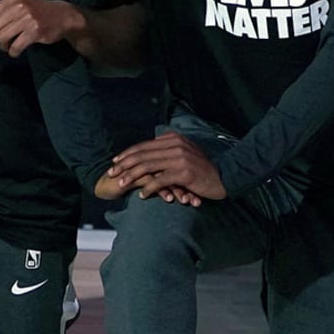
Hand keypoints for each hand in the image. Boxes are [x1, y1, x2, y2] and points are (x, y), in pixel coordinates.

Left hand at [0, 0, 79, 57]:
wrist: (64, 16)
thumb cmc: (37, 13)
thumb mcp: (15, 10)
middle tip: (3, 42)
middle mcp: (20, 5)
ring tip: (10, 45)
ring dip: (3, 46)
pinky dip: (13, 52)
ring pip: (2, 38)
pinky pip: (15, 46)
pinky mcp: (36, 31)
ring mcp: (29, 18)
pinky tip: (17, 49)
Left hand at [102, 132, 227, 203]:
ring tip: (121, 185)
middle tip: (111, 174)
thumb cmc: (201, 168)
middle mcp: (175, 145)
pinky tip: (142, 195)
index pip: (144, 145)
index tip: (115, 162)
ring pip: (148, 166)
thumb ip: (168, 150)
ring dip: (131, 176)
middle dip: (124, 165)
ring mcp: (179, 158)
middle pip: (142, 154)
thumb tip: (149, 152)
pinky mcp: (183, 172)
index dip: (127, 154)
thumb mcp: (185, 152)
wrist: (223, 176)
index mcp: (174, 139)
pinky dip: (149, 188)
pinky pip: (160, 180)